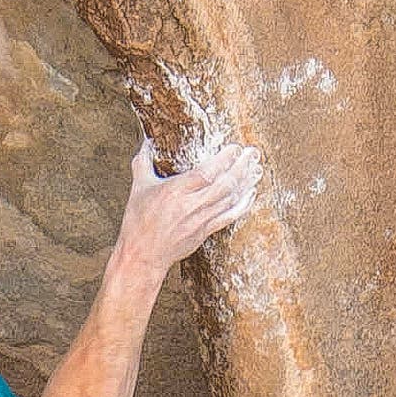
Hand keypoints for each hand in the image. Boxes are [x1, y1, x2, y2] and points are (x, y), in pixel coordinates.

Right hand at [114, 135, 260, 275]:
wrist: (143, 254)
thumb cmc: (138, 220)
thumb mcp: (139, 188)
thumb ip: (143, 163)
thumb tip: (146, 142)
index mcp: (175, 191)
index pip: (207, 172)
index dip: (224, 160)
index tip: (235, 148)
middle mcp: (191, 205)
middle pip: (224, 184)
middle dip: (242, 167)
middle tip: (253, 153)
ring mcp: (201, 220)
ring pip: (230, 199)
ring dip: (246, 183)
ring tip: (257, 168)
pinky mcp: (206, 231)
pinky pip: (230, 216)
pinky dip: (243, 204)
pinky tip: (252, 193)